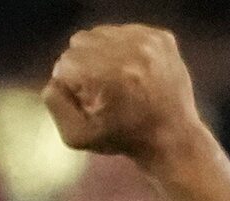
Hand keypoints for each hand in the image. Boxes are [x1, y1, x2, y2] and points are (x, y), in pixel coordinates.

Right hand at [44, 25, 203, 166]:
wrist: (174, 140)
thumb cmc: (124, 139)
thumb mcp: (78, 136)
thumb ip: (55, 104)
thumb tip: (54, 78)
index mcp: (109, 75)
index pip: (65, 62)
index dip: (73, 84)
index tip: (90, 100)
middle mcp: (132, 53)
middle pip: (81, 42)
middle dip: (86, 66)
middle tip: (105, 89)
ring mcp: (150, 43)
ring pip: (101, 33)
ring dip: (103, 55)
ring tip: (120, 81)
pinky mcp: (163, 39)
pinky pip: (125, 32)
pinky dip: (123, 50)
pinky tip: (135, 73)